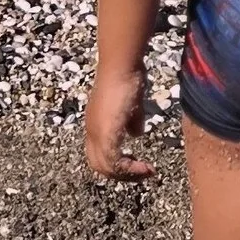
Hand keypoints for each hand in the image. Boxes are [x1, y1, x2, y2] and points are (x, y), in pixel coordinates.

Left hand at [82, 64, 152, 181]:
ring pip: (105, 167)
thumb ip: (133, 120)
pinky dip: (129, 169)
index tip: (138, 164)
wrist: (121, 65)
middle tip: (141, 174)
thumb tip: (136, 134)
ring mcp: (97, 132)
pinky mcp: (106, 134)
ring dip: (127, 175)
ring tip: (146, 172)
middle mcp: (92, 130)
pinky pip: (114, 162)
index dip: (117, 163)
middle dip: (121, 174)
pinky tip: (144, 167)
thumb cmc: (127, 76)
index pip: (100, 153)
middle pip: (99, 165)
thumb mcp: (132, 103)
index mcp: (96, 124)